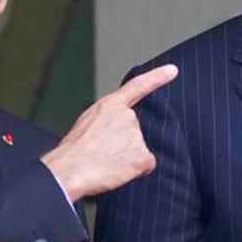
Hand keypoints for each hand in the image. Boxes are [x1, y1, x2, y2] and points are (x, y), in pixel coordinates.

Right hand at [41, 64, 177, 201]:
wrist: (69, 170)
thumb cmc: (73, 152)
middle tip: (102, 152)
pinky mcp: (141, 155)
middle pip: (134, 131)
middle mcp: (127, 116)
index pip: (138, 86)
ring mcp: (135, 135)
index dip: (157, 78)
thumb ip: (108, 120)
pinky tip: (117, 171)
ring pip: (139, 149)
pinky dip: (135, 171)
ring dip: (126, 158)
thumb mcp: (87, 123)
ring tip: (105, 162)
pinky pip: (146, 165)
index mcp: (110, 106)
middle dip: (122, 143)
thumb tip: (117, 134)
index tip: (173, 70)